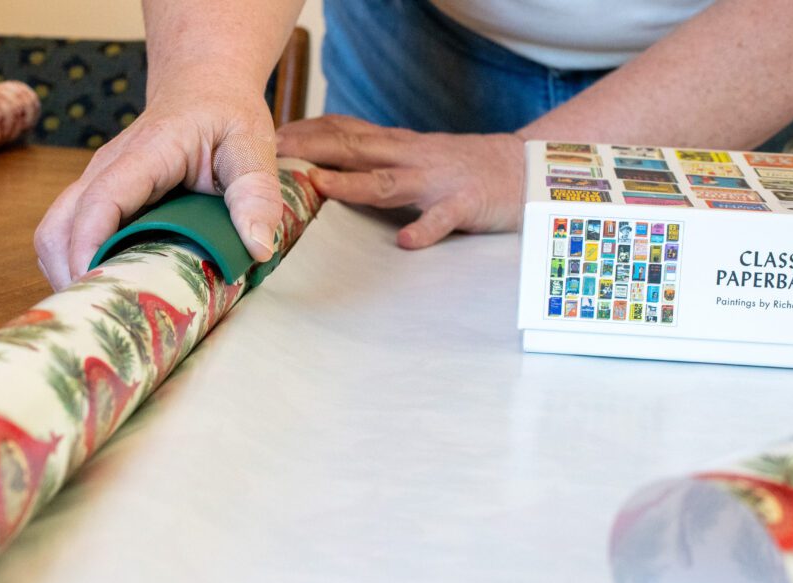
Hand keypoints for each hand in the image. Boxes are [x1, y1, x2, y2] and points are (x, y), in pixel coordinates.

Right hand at [34, 90, 281, 290]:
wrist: (203, 87)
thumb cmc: (226, 114)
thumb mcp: (252, 144)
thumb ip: (256, 193)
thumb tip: (258, 248)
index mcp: (144, 154)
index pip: (100, 201)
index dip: (90, 247)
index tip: (99, 289)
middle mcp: (106, 169)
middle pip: (59, 226)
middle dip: (70, 275)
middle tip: (105, 318)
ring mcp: (96, 183)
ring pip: (53, 234)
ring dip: (67, 274)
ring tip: (104, 311)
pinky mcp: (98, 199)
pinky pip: (67, 236)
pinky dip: (75, 266)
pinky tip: (107, 290)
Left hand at [276, 115, 524, 248]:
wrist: (526, 169)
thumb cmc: (459, 168)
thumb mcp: (411, 155)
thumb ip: (372, 158)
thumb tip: (321, 164)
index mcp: (396, 146)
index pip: (343, 130)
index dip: (305, 132)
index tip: (267, 137)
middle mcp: (410, 157)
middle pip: (354, 148)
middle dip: (311, 149)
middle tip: (272, 155)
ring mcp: (437, 180)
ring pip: (388, 181)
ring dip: (352, 183)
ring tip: (319, 186)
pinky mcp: (465, 204)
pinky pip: (442, 219)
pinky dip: (423, 230)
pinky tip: (405, 242)